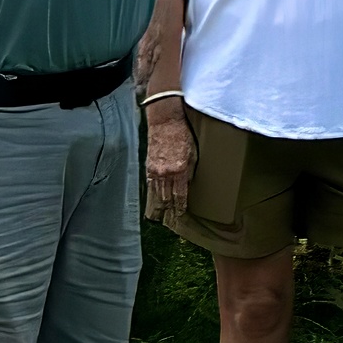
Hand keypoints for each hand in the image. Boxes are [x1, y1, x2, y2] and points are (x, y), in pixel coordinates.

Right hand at [143, 106, 192, 220]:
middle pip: (166, 197)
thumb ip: (191, 171)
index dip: (180, 206)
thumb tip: (189, 185)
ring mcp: (155, 170)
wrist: (166, 122)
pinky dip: (151, 194)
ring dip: (158, 205)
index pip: (180, 195)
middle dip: (169, 209)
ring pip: (156, 193)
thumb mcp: (194, 153)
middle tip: (171, 220)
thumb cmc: (183, 135)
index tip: (181, 214)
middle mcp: (166, 173)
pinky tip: (152, 201)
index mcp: (180, 170)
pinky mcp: (148, 166)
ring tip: (159, 216)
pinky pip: (149, 185)